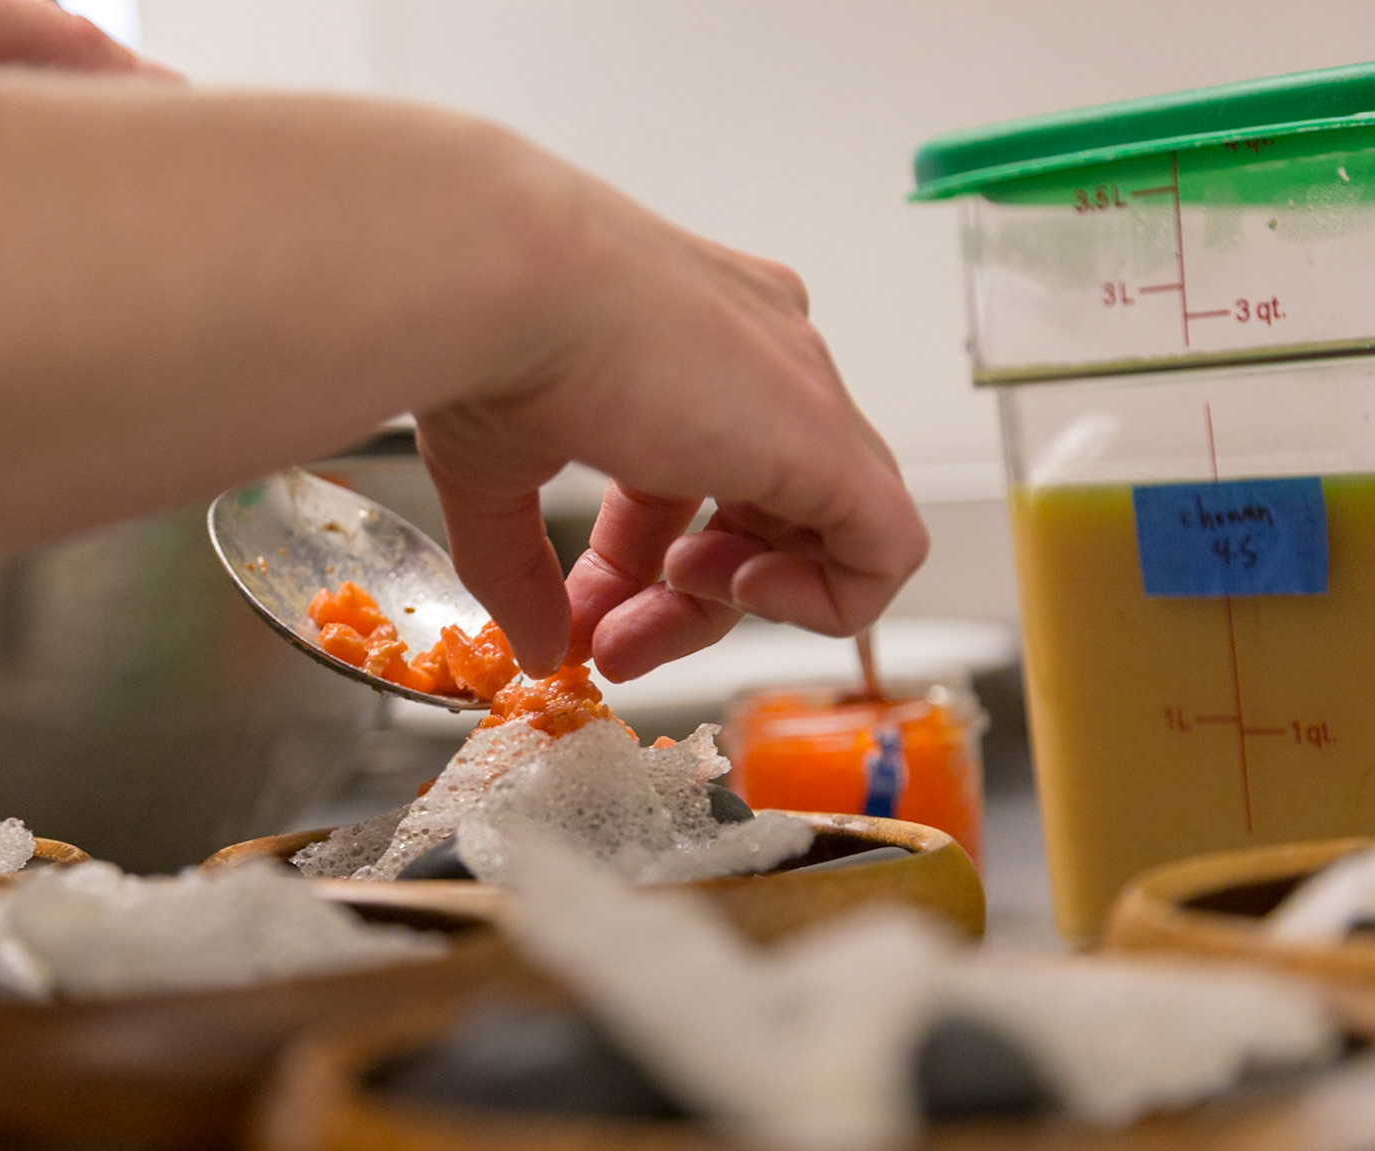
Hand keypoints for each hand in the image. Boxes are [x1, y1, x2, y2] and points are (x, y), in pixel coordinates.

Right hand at [416, 179, 926, 681]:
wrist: (505, 278)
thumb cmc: (488, 338)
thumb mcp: (493, 472)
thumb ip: (517, 567)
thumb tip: (533, 645)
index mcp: (684, 341)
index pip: (686, 478)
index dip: (636, 565)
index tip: (581, 614)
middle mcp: (758, 356)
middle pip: (755, 515)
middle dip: (680, 601)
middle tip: (611, 647)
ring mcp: (802, 392)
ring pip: (824, 533)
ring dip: (741, 601)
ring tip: (670, 603)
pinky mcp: (829, 440)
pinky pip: (886, 549)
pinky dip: (827, 600)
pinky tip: (740, 594)